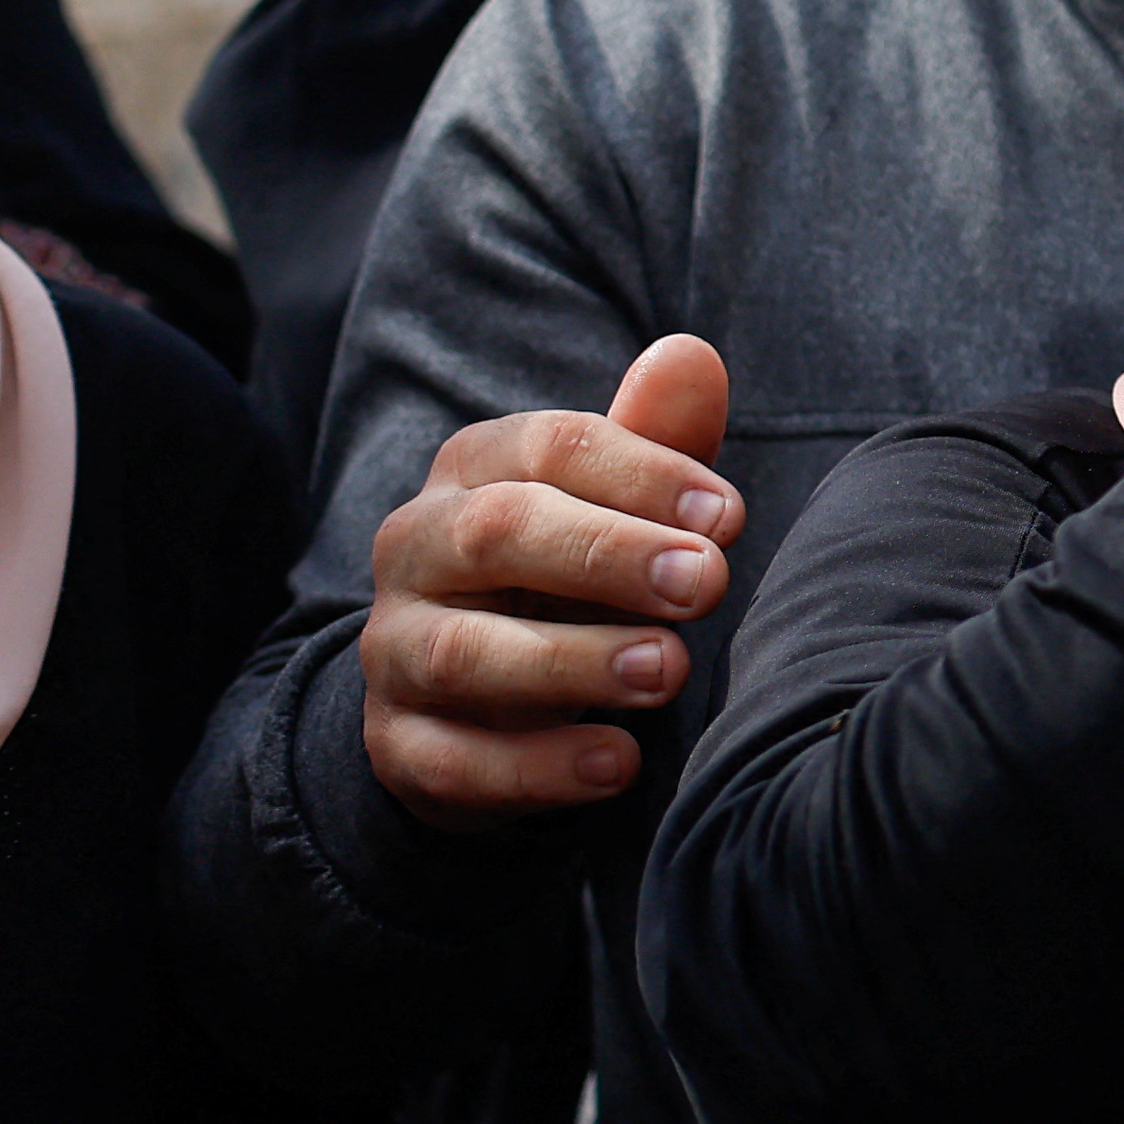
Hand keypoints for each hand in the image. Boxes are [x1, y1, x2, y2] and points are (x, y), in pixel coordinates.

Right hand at [360, 338, 737, 829]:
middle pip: (498, 533)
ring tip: (668, 672)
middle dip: (607, 556)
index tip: (728, 515)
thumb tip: (692, 355)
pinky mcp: (399, 745)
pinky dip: (533, 767)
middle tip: (706, 583)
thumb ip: (657, 437)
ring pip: (463, 652)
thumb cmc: (574, 570)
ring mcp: (395, 651)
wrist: (482, 693)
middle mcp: (419, 549)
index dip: (643, 475)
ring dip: (573, 662)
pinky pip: (448, 759)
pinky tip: (616, 764)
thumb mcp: (620, 503)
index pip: (552, 448)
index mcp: (477, 470)